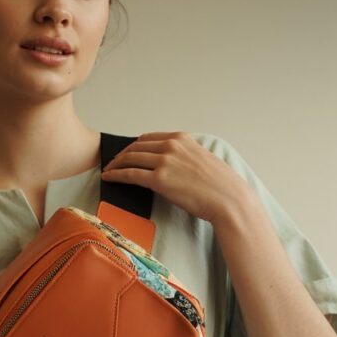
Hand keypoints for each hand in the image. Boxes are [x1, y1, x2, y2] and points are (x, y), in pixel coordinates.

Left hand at [101, 131, 246, 223]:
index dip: (134, 146)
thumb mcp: (202, 159)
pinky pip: (130, 174)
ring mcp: (164, 161)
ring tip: (109, 170)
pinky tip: (109, 178)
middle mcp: (171, 145)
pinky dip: (116, 175)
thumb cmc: (220, 185)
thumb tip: (172, 164)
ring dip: (116, 164)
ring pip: (130, 158)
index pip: (148, 138)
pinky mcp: (159, 179)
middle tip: (113, 163)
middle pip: (136, 147)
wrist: (228, 198)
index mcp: (181, 138)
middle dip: (122, 155)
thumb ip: (185, 156)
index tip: (127, 153)